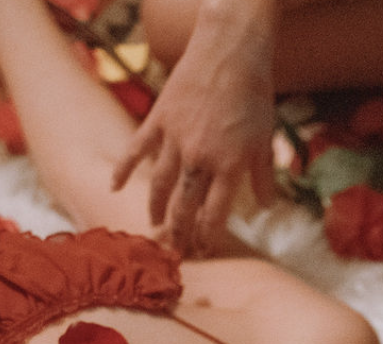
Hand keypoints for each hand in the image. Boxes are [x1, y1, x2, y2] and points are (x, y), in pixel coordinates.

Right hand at [110, 12, 276, 255]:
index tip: (204, 250)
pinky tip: (115, 187)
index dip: (208, 237)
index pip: (214, 215)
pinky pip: (136, 150)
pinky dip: (124, 169)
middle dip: (180, 232)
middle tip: (176, 249)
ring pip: (160, 185)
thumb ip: (263, 177)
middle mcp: (200, 159)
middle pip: (184, 207)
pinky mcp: (158, 121)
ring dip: (156, 209)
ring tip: (155, 226)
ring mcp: (175, 140)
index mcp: (229, 167)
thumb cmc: (253, 96)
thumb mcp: (266, 140)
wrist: (230, 53)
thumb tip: (265, 208)